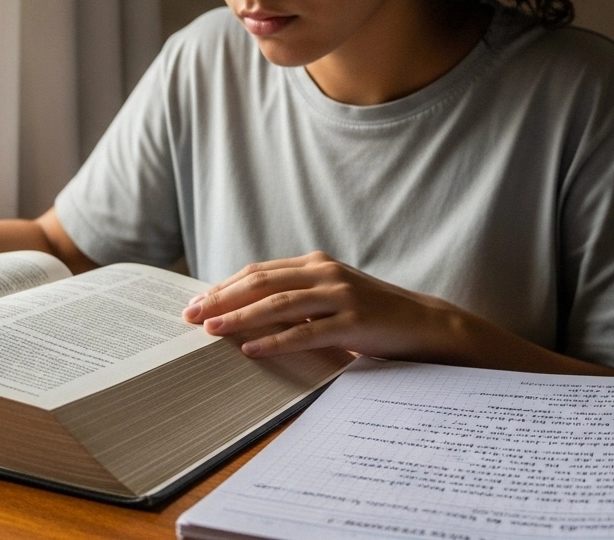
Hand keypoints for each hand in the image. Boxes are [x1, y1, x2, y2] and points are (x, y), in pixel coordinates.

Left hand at [181, 251, 470, 362]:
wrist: (423, 325)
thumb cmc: (371, 314)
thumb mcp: (331, 297)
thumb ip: (297, 298)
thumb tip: (246, 311)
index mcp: (316, 264)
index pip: (259, 271)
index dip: (225, 286)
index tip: (196, 301)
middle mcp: (325, 273)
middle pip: (262, 282)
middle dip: (222, 298)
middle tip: (190, 314)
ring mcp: (341, 296)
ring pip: (279, 304)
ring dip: (241, 317)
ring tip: (211, 329)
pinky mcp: (354, 322)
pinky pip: (307, 332)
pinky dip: (275, 340)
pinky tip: (252, 348)